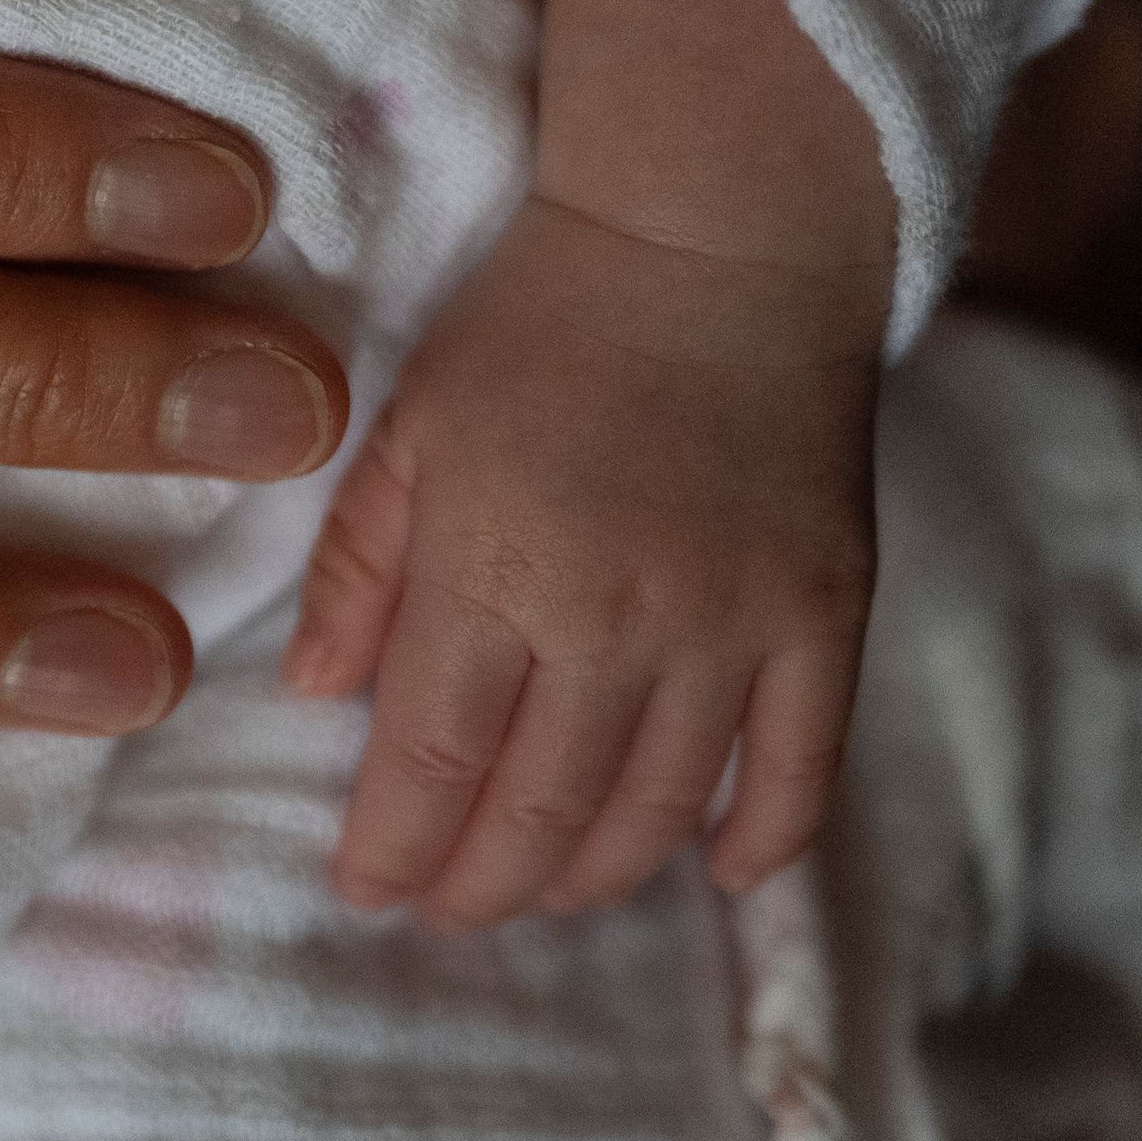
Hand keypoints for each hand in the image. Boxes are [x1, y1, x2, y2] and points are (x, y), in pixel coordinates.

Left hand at [285, 196, 877, 926]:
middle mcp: (615, 618)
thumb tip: (316, 696)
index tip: (365, 889)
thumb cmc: (538, 322)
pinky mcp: (826, 613)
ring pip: (659, 812)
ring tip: (545, 888)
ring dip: (594, 873)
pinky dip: (760, 843)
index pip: (432, 762)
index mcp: (493, 566)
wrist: (714, 232)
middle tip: (448, 908)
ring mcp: (733, 624)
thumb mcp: (410, 425)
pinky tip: (715, 876)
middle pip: (540, 810)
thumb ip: (359, 564)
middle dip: (481, 885)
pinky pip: (802, 769)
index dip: (395, 847)